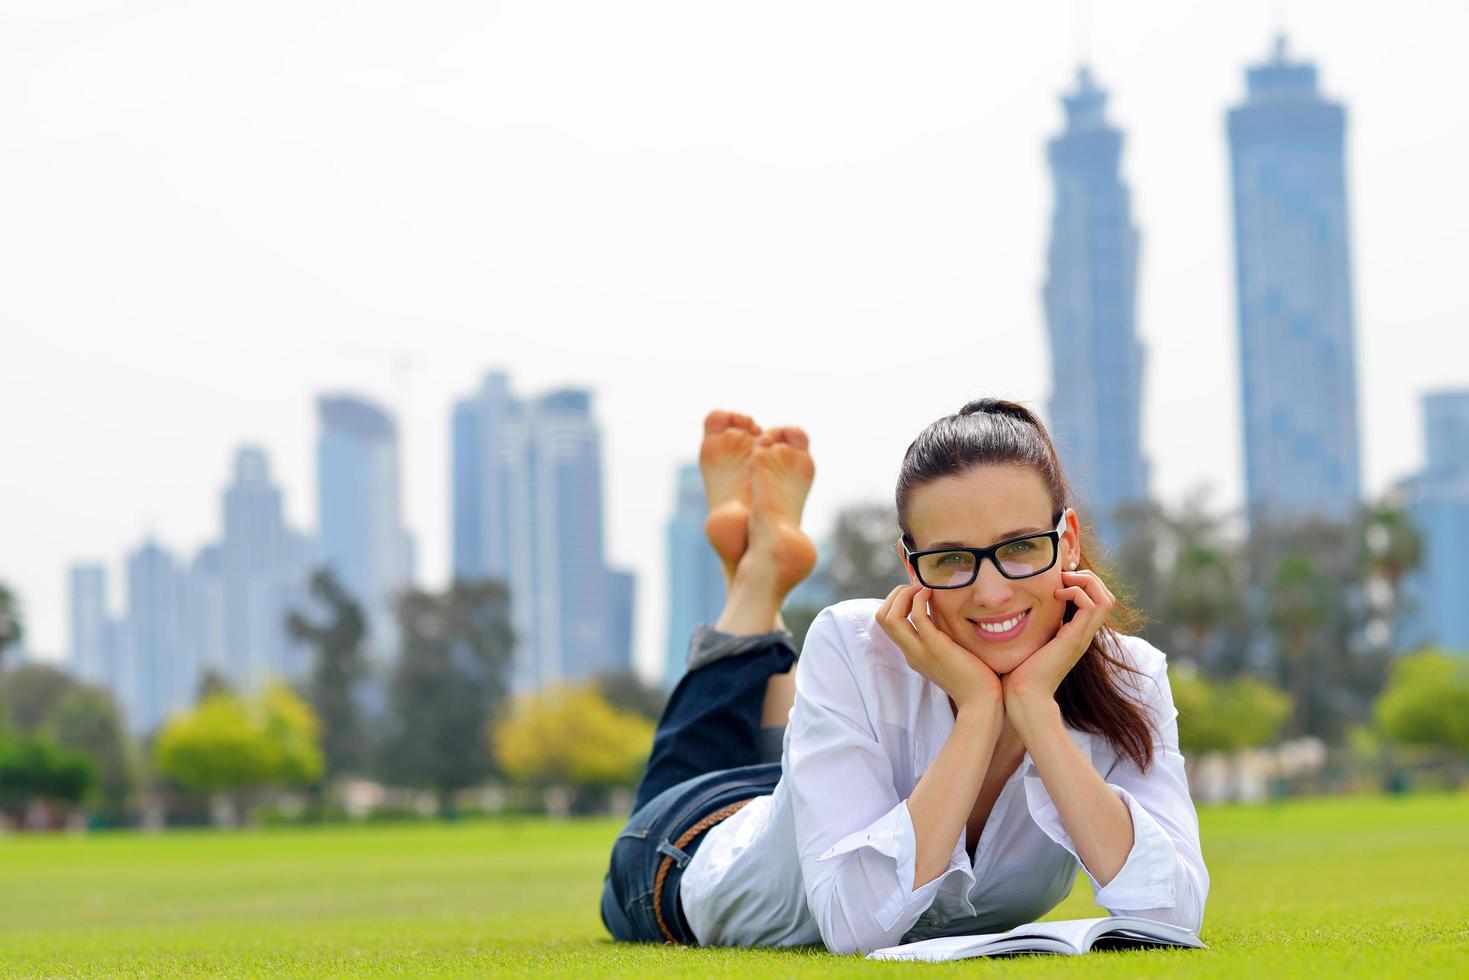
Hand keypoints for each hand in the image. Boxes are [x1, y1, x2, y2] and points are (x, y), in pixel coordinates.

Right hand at [876, 584, 1002, 710]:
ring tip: (923, 586)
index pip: (888, 623)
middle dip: (895, 594)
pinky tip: (933, 592)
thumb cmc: (974, 679)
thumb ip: (942, 639)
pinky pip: (917, 616)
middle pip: (882, 617)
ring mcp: (920, 650)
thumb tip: (947, 618)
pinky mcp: (935, 647)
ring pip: (890, 617)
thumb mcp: (951, 655)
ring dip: (904, 594)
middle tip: (917, 586)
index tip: (916, 592)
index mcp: (913, 654)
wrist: (982, 702)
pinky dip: (920, 598)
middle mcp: (911, 652)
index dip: (897, 601)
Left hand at [1002, 569, 1115, 714]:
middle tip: (1063, 576)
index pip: (1096, 601)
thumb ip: (1034, 626)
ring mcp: (1081, 637)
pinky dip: (1077, 592)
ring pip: (1105, 599)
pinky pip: (1091, 606)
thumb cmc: (1019, 671)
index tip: (1058, 580)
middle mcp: (1083, 634)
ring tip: (1062, 582)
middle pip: (1107, 597)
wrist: (1023, 695)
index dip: (1083, 583)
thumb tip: (1018, 610)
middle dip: (1088, 578)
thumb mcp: (1030, 640)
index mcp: (1075, 633)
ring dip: (1086, 582)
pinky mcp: (1074, 639)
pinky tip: (1055, 595)